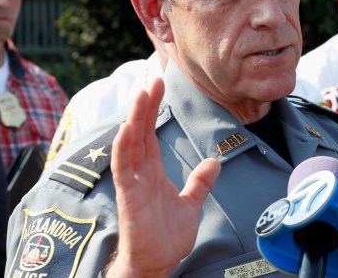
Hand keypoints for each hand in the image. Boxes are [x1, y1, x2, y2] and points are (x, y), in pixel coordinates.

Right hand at [106, 78, 221, 277]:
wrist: (157, 264)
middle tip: (152, 79)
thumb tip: (214, 162)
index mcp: (153, 172)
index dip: (154, 110)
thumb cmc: (166, 238)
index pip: (151, 134)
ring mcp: (132, 183)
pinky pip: (123, 168)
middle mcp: (140, 173)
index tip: (159, 85)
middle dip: (145, 105)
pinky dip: (123, 148)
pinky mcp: (128, 196)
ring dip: (135, 117)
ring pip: (131, 143)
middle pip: (140, 132)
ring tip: (141, 93)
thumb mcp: (190, 205)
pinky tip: (126, 128)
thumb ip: (199, 183)